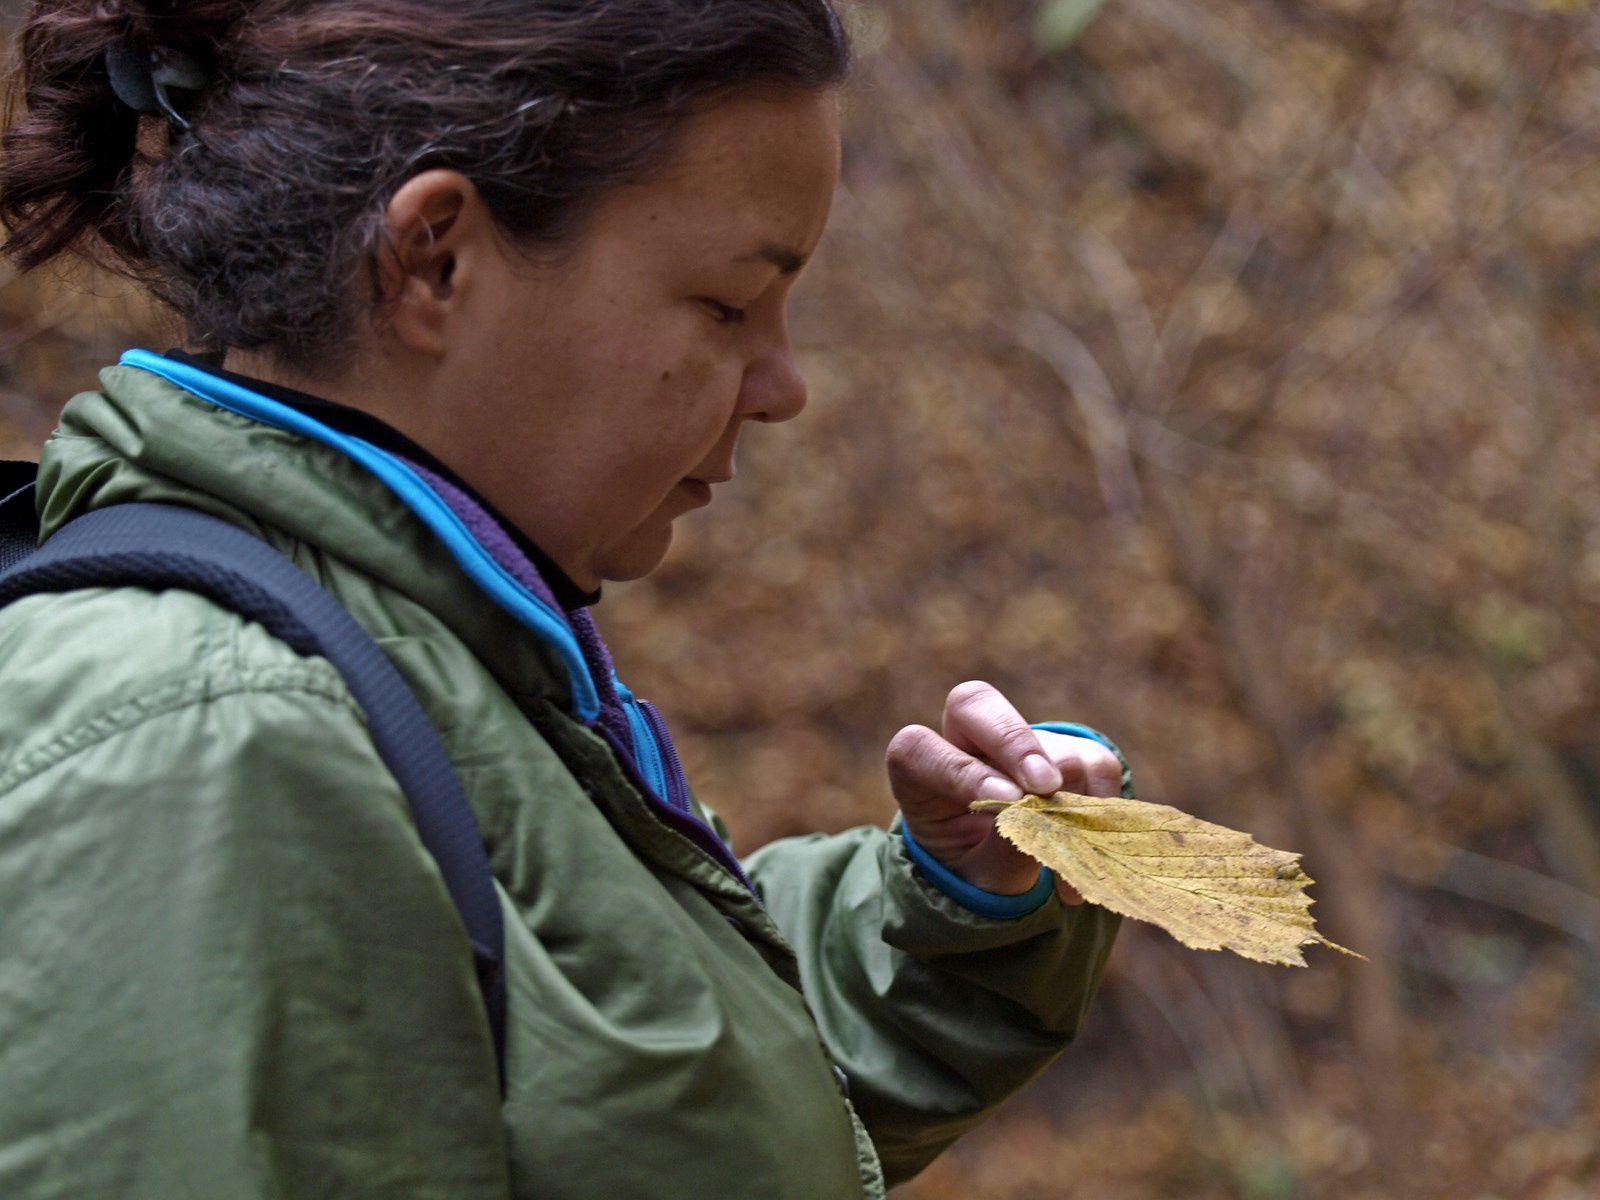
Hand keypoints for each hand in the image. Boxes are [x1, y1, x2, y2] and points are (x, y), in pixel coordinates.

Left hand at [886, 680, 1122, 904]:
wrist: (1010, 875)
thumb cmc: (980, 875)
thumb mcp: (982, 879)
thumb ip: (1003, 853)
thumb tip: (1041, 817)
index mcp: (919, 776)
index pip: (920, 750)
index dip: (962, 771)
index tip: (1005, 801)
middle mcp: (962, 744)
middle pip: (974, 704)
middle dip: (1015, 742)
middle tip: (1046, 786)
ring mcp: (1017, 742)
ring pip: (1052, 746)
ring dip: (1069, 802)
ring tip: (1067, 862)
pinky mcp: (1067, 748)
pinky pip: (1096, 761)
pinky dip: (1100, 805)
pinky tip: (1088, 846)